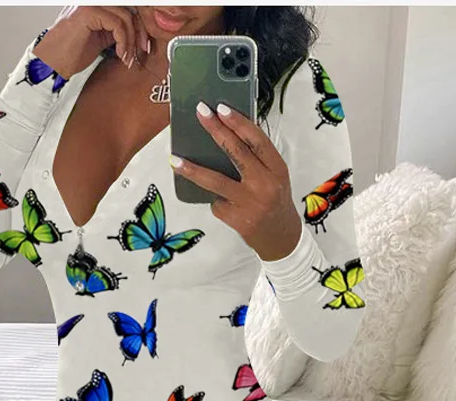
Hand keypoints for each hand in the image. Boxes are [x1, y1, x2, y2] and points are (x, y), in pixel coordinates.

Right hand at [33, 6, 150, 81]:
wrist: (53, 63)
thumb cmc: (72, 53)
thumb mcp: (101, 38)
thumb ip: (115, 29)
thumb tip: (136, 31)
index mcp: (96, 4)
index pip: (126, 7)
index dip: (139, 25)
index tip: (143, 45)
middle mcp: (94, 0)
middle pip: (129, 9)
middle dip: (139, 33)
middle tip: (140, 52)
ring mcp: (91, 3)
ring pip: (126, 17)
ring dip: (130, 41)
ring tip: (127, 58)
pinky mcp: (89, 12)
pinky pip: (117, 25)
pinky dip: (123, 42)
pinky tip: (120, 54)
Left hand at [170, 102, 303, 261]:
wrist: (280, 237)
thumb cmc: (275, 200)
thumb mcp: (275, 176)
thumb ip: (258, 158)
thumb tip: (228, 133)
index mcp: (277, 169)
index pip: (256, 140)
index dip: (238, 122)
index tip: (221, 108)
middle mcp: (264, 184)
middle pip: (236, 152)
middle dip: (215, 130)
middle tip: (200, 114)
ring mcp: (248, 202)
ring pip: (215, 181)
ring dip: (192, 170)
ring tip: (175, 160)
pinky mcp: (235, 218)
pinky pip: (216, 201)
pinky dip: (214, 198)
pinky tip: (221, 201)